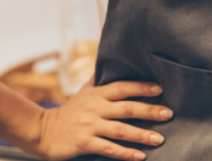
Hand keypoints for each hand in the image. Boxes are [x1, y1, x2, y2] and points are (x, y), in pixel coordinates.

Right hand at [35, 79, 171, 159]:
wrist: (42, 131)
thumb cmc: (67, 112)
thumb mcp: (82, 92)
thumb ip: (97, 79)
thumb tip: (106, 59)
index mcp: (96, 94)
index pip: (122, 87)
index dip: (141, 87)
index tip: (160, 89)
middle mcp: (95, 108)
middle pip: (126, 108)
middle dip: (149, 110)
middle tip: (168, 113)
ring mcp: (89, 126)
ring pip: (120, 130)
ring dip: (141, 135)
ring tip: (160, 138)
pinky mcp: (84, 143)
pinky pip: (109, 148)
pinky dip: (126, 153)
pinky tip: (140, 156)